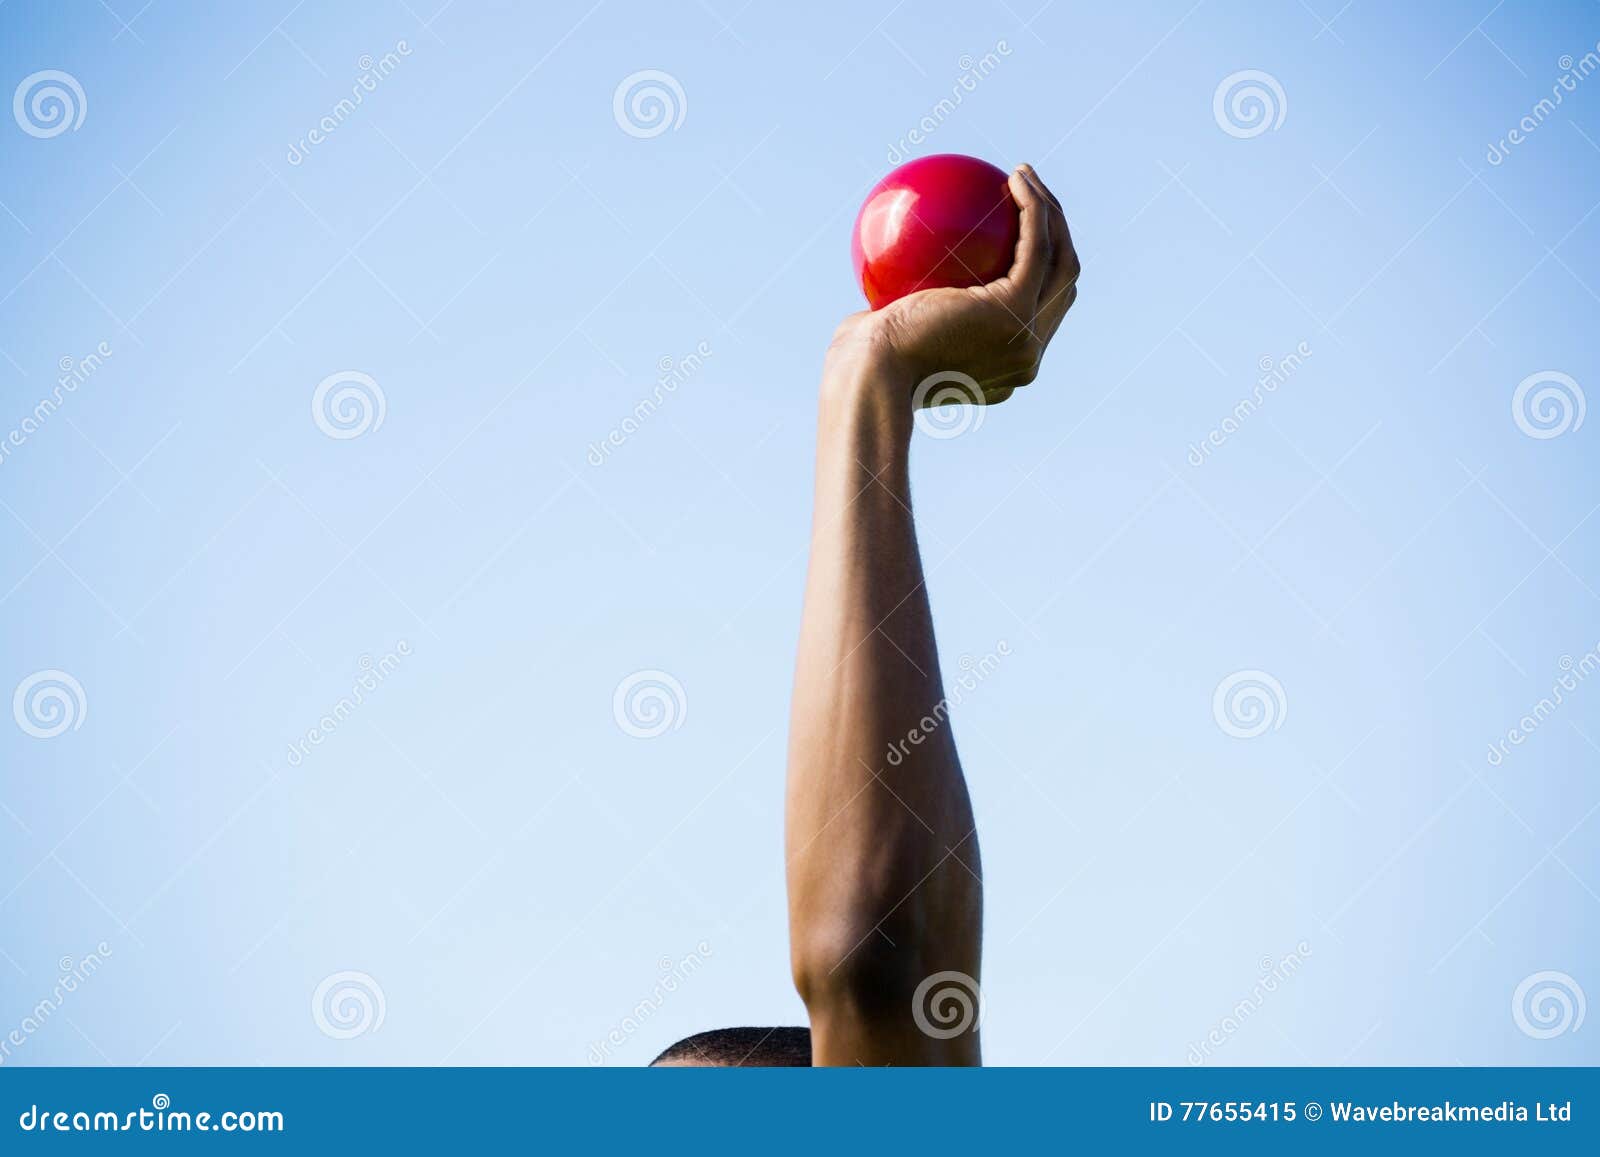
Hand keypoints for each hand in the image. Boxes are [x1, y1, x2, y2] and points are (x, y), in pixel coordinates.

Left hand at [827, 163, 1078, 408]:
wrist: (870, 377)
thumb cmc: (862, 361)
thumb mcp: (883, 337)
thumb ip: (904, 313)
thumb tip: (893, 280)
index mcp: (1003, 368)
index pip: (1035, 316)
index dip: (1036, 271)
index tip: (1009, 230)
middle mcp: (1026, 359)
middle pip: (1060, 287)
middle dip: (1057, 236)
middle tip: (1028, 197)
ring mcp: (1026, 337)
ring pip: (1061, 261)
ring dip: (1051, 213)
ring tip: (1026, 177)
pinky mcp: (1015, 311)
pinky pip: (1036, 245)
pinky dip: (1034, 207)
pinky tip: (1016, 177)